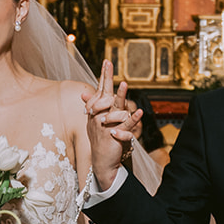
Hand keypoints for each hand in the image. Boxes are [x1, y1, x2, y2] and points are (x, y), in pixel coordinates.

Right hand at [84, 60, 140, 190]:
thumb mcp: (97, 121)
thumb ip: (95, 106)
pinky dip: (133, 119)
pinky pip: (125, 125)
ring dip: (120, 97)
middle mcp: (100, 116)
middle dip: (107, 78)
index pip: (101, 90)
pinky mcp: (115, 135)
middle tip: (109, 64)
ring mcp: (106, 125)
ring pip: (115, 108)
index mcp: (97, 111)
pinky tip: (139, 113)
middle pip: (105, 94)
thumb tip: (84, 94)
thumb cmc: (102, 140)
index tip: (106, 62)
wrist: (102, 161)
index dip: (104, 76)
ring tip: (125, 84)